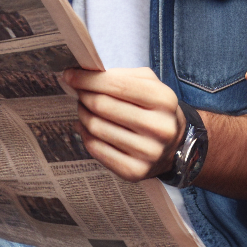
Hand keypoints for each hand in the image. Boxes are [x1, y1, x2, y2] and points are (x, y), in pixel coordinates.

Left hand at [63, 66, 183, 181]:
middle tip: (77, 91)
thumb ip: (120, 75)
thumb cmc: (154, 108)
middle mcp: (158, 128)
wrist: (176, 146)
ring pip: (96, 127)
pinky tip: (86, 126)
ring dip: (82, 113)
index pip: (116, 84)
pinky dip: (85, 134)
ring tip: (84, 107)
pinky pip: (96, 149)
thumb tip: (82, 74)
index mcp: (163, 99)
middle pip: (103, 105)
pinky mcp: (135, 172)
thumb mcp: (149, 83)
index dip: (88, 78)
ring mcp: (147, 153)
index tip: (70, 74)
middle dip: (83, 94)